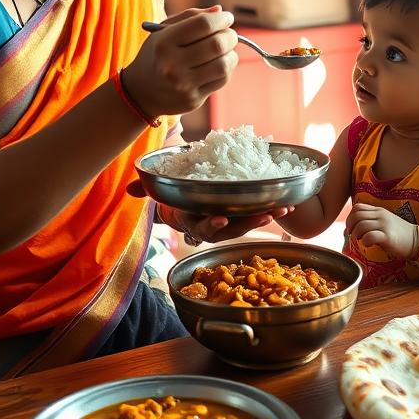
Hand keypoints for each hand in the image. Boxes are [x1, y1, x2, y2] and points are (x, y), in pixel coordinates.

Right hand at [124, 7, 237, 117]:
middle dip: (230, 36)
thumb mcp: (164, 31)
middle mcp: (173, 64)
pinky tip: (218, 64)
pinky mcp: (193, 99)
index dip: (221, 19)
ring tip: (225, 50)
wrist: (141, 92)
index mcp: (164, 42)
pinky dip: (226, 69)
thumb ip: (191, 17)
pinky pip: (222, 80)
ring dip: (231, 54)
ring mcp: (183, 84)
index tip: (227, 18)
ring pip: (224, 64)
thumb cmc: (157, 54)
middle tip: (229, 34)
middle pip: (217, 44)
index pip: (203, 24)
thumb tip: (220, 11)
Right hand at [158, 203, 293, 245]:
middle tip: (264, 215)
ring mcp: (230, 220)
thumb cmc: (175, 195)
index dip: (211, 224)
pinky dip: (273, 209)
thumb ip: (147, 190)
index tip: (219, 218)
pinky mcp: (242, 212)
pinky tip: (290, 204)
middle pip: (232, 228)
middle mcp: (214, 225)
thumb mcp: (161, 192)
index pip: (202, 225)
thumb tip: (129, 190)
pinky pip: (258, 213)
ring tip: (282, 210)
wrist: (188, 200)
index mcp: (194, 220)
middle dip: (249, 223)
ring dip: (266, 217)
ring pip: (249, 223)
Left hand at [345, 203, 416, 258]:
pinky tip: (367, 245)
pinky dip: (365, 241)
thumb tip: (352, 228)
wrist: (417, 240)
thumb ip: (372, 221)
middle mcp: (381, 215)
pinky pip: (370, 236)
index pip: (357, 208)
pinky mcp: (388, 236)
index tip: (350, 228)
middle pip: (357, 215)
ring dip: (356, 234)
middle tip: (351, 236)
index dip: (349, 218)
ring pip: (361, 225)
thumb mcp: (385, 221)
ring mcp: (385, 225)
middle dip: (350, 226)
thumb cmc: (399, 234)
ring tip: (359, 241)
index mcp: (379, 211)